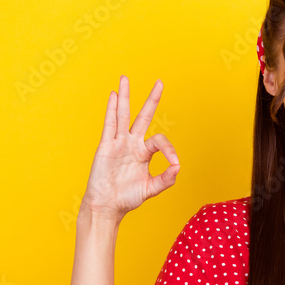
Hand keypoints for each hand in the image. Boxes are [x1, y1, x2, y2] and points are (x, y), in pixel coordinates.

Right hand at [79, 76, 179, 219]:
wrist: (107, 206)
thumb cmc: (127, 199)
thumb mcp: (150, 189)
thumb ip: (165, 179)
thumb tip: (178, 167)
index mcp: (144, 153)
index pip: (160, 141)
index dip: (169, 149)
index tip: (175, 163)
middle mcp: (132, 144)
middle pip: (143, 117)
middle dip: (151, 100)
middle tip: (160, 82)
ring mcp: (119, 143)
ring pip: (123, 115)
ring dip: (125, 97)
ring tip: (125, 78)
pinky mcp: (106, 146)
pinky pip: (109, 125)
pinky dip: (111, 109)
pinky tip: (113, 95)